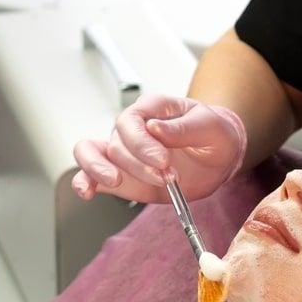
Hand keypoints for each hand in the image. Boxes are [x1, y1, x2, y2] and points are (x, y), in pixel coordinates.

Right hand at [72, 93, 247, 202]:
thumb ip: (184, 128)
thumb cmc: (214, 136)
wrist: (218, 159)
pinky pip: (90, 174)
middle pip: (116, 143)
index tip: (163, 160)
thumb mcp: (210, 127)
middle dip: (140, 165)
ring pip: (93, 155)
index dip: (141, 143)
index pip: (130, 121)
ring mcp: (124, 151)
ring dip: (107, 173)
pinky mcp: (121, 174)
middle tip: (168, 177)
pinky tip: (87, 192)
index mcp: (152, 109)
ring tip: (120, 183)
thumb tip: (154, 127)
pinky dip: (84, 182)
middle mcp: (132, 128)